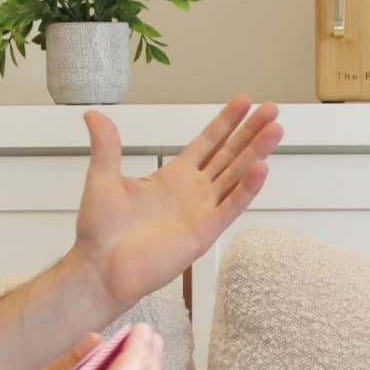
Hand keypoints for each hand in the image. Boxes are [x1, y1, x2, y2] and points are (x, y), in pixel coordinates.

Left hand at [71, 97, 281, 308]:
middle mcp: (192, 191)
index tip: (244, 101)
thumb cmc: (100, 231)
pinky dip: (247, 189)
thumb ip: (106, 145)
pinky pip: (230, 207)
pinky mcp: (203, 232)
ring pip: (236, 176)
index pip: (208, 142)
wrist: (100, 268)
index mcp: (172, 176)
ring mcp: (201, 211)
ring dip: (256, 153)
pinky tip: (261, 168)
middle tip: (272, 109)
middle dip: (251, 132)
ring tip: (276, 129)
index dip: (226, 122)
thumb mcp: (102, 178)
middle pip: (230, 155)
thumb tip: (93, 114)